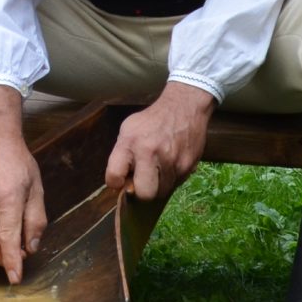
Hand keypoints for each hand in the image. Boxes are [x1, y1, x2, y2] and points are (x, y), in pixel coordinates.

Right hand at [0, 92, 46, 283]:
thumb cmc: (19, 164)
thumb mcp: (37, 190)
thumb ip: (36, 220)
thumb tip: (31, 247)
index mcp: (8, 199)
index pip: (8, 240)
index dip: (11, 262)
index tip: (15, 278)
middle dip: (3, 260)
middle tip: (18, 257)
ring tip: (10, 246)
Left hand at [105, 82, 214, 202]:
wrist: (184, 107)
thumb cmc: (152, 120)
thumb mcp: (129, 129)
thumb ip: (122, 154)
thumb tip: (120, 183)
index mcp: (130, 142)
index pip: (114, 176)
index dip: (115, 182)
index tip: (120, 180)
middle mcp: (150, 153)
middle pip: (144, 194)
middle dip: (141, 192)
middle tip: (142, 181)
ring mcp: (172, 161)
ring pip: (161, 192)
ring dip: (157, 185)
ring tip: (157, 169)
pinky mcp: (188, 166)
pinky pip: (175, 184)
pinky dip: (171, 179)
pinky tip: (170, 164)